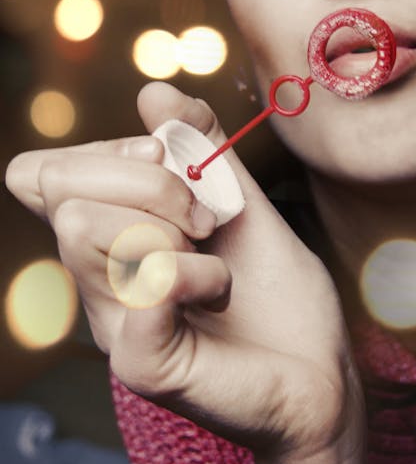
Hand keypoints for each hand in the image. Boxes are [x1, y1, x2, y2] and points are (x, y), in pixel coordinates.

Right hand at [5, 82, 365, 463]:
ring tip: (214, 257)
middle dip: (148, 179)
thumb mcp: (245, 207)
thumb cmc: (281, 297)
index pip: (45, 174)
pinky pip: (145, 284)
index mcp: (115, 243)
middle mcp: (101, 282)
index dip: (104, 151)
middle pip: (61, 188)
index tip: (170, 163)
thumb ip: (203, 151)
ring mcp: (115, 325)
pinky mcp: (144, 364)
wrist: (322, 373)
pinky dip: (198, 271)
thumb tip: (154, 90)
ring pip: (86, 227)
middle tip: (205, 218)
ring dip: (171, 225)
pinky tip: (222, 292)